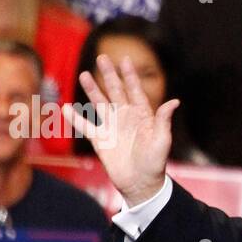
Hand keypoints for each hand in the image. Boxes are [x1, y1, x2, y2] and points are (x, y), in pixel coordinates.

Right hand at [64, 55, 178, 206]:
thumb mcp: (162, 142)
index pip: (135, 91)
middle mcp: (126, 118)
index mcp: (142, 116)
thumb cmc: (155, 164)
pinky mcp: (100, 140)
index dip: (130, 76)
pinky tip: (66, 108)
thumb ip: (164, 121)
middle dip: (110, 75)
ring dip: (93, 90)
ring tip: (85, 74)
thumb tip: (175, 101)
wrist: (140, 184)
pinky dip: (76, 119)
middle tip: (102, 58)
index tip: (125, 59)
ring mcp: (112, 127)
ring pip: (100, 104)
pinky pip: (86, 127)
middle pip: (116, 92)